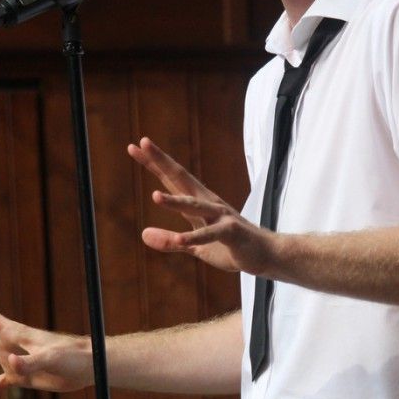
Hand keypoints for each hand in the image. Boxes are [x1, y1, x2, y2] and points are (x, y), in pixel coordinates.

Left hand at [128, 137, 272, 273]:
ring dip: (175, 202)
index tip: (133, 147)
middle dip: (161, 162)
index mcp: (198, 203)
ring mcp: (221, 216)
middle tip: (141, 143)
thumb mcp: (195, 247)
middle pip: (180, 179)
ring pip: (194, 206)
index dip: (153, 163)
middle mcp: (208, 203)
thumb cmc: (231, 247)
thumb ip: (170, 240)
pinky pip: (211, 234)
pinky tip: (179, 238)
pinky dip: (195, 237)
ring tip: (154, 196)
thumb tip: (143, 234)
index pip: (171, 179)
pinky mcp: (231, 233)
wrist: (266, 254)